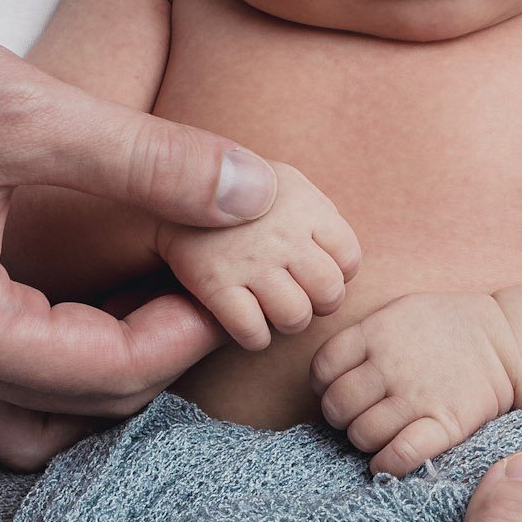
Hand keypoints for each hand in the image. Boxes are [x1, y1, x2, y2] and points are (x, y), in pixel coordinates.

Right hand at [0, 0, 278, 414]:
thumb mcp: (25, 112)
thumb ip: (148, 160)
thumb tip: (258, 191)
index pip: (112, 374)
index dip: (193, 329)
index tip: (241, 269)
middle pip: (81, 408)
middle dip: (161, 353)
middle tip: (215, 278)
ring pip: (32, 414)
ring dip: (107, 374)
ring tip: (162, 297)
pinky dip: (54, 361)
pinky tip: (89, 297)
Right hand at [155, 161, 361, 350]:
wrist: (172, 195)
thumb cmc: (241, 200)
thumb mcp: (284, 185)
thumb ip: (319, 217)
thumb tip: (344, 264)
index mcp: (305, 205)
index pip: (349, 259)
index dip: (337, 273)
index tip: (313, 269)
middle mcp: (282, 233)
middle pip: (329, 292)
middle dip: (319, 304)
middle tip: (298, 295)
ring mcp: (249, 260)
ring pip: (296, 317)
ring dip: (287, 323)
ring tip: (273, 309)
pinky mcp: (215, 284)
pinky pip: (253, 332)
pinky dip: (253, 336)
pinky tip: (245, 320)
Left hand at [310, 290, 521, 476]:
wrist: (507, 340)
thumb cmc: (447, 327)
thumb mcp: (400, 311)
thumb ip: (364, 336)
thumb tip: (330, 372)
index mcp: (375, 332)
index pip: (323, 368)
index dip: (325, 386)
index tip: (340, 390)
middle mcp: (391, 365)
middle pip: (338, 406)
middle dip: (343, 417)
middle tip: (360, 416)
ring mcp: (417, 396)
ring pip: (363, 435)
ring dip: (366, 441)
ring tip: (381, 434)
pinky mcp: (445, 424)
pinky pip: (400, 455)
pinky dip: (387, 464)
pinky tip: (390, 460)